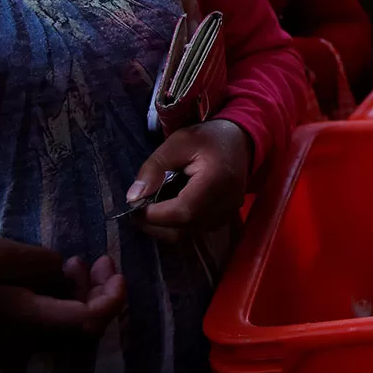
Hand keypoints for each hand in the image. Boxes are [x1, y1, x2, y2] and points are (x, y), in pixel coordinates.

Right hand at [0, 236, 124, 351]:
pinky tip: (49, 271)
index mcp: (31, 318)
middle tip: (97, 261)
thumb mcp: (1, 256)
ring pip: (65, 322)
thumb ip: (42, 263)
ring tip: (74, 262)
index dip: (113, 297)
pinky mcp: (1, 328)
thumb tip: (63, 272)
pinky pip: (45, 317)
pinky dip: (58, 295)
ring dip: (81, 292)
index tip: (111, 268)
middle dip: (101, 291)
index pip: (90, 320)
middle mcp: (27, 334)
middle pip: (84, 325)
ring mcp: (13, 334)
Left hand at [129, 120, 250, 240]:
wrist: (240, 141)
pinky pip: (197, 229)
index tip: (135, 205)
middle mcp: (226, 203)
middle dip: (155, 224)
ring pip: (188, 233)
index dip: (155, 215)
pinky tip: (170, 208)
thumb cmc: (207, 138)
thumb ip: (154, 168)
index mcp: (215, 182)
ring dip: (165, 226)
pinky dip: (178, 224)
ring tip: (151, 208)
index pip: (183, 212)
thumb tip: (133, 198)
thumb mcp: (176, 143)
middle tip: (137, 210)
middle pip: (184, 229)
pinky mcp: (225, 217)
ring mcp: (228, 213)